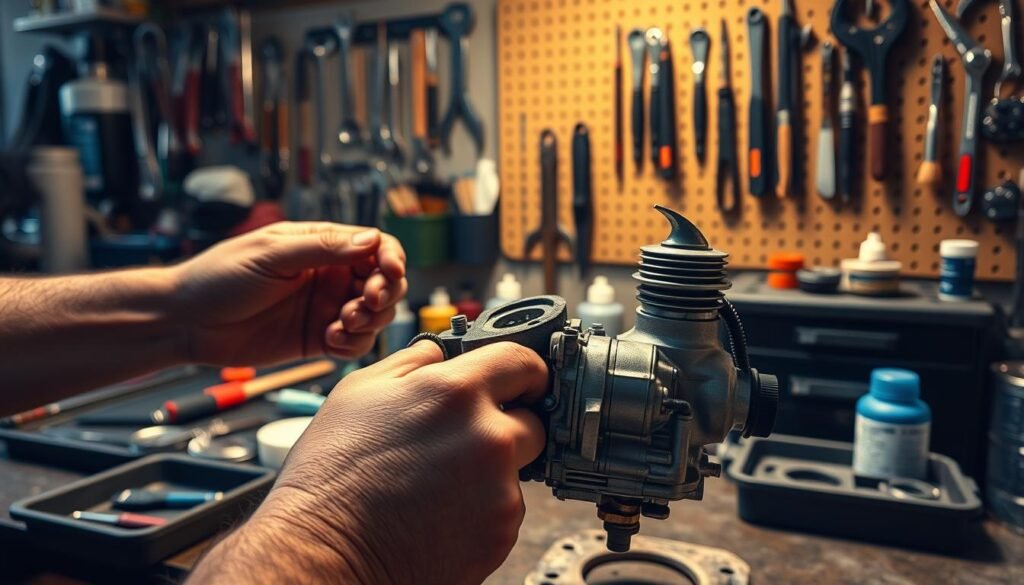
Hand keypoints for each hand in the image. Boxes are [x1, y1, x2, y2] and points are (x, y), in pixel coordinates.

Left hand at [171, 222, 406, 365]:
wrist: (185, 321)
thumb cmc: (219, 277)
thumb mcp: (272, 254)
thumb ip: (322, 248)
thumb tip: (371, 240)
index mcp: (320, 246)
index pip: (375, 246)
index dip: (391, 259)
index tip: (389, 273)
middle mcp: (329, 276)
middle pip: (384, 282)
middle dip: (384, 294)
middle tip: (364, 304)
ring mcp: (324, 308)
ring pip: (374, 315)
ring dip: (370, 320)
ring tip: (342, 324)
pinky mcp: (316, 340)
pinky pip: (353, 344)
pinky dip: (353, 344)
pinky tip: (330, 341)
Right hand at [188, 341, 548, 584]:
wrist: (323, 553)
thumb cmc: (330, 476)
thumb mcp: (359, 391)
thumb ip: (414, 362)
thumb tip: (441, 353)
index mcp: (456, 393)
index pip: (523, 361)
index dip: (525, 369)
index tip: (524, 380)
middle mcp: (488, 438)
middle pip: (532, 421)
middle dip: (507, 425)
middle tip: (464, 442)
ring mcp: (500, 490)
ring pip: (516, 470)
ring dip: (490, 471)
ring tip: (436, 484)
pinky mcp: (501, 533)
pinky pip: (504, 510)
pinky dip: (481, 510)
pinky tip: (439, 512)